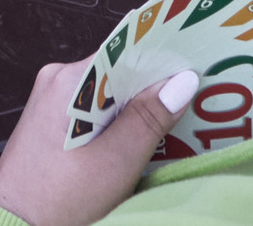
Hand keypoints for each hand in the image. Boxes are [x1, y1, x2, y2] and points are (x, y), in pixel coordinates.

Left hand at [0, 57, 198, 225]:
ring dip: (141, 109)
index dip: (163, 59)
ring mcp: (54, 102)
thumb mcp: (116, 161)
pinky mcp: (55, 124)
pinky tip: (144, 140)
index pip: (125, 52)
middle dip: (156, 88)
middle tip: (197, 99)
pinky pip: (97, 112)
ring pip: (111, 95)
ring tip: (177, 122)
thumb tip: (182, 81)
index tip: (198, 64)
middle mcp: (58, 82)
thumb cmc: (59, 200)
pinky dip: (122, 123)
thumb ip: (149, 119)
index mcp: (69, 80)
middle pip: (120, 73)